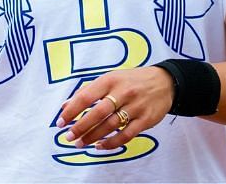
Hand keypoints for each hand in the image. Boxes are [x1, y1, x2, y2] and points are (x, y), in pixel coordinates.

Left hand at [57, 66, 174, 149]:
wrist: (165, 82)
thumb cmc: (131, 81)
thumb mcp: (109, 79)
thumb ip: (87, 91)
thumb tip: (65, 106)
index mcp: (109, 80)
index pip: (85, 97)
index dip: (71, 111)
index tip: (60, 122)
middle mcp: (123, 93)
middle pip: (97, 113)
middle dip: (80, 127)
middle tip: (69, 137)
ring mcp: (136, 107)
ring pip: (110, 125)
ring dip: (93, 136)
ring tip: (80, 143)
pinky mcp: (146, 120)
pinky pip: (126, 135)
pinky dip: (111, 143)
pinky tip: (100, 146)